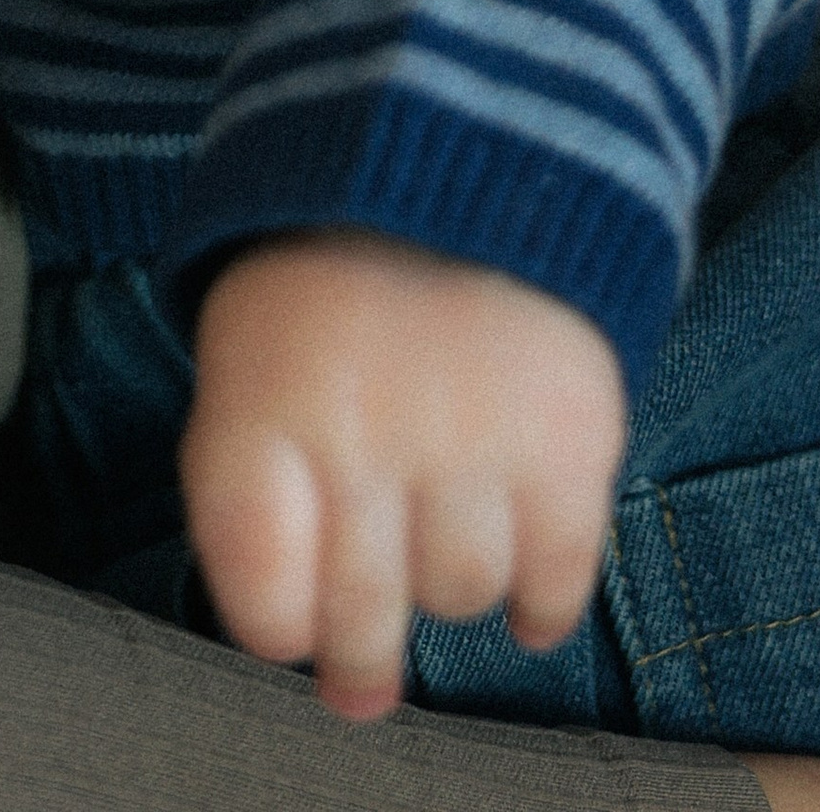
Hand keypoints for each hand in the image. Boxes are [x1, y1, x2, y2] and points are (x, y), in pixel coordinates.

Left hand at [180, 231, 625, 721]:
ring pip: (459, 596)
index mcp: (263, 404)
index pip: (264, 599)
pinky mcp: (568, 436)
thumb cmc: (336, 281)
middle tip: (364, 674)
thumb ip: (258, 493)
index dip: (281, 627)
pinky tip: (527, 602)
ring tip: (445, 533)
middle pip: (360, 617)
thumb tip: (323, 666)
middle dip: (361, 654)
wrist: (464, 144)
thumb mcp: (251, 353)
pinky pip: (557, 578)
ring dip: (450, 587)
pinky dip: (542, 605)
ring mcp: (472, 436)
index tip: (298, 616)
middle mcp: (362, 431)